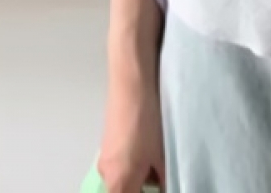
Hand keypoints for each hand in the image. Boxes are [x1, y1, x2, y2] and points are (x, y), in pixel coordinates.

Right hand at [98, 54, 165, 192]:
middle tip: (161, 177)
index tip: (159, 186)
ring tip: (158, 161)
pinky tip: (148, 149)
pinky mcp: (106, 145)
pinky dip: (132, 164)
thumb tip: (166, 187)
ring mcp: (104, 159)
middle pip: (124, 191)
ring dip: (137, 177)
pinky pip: (118, 165)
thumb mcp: (160, 154)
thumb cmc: (146, 121)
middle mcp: (106, 175)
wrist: (131, 87)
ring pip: (120, 179)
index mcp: (118, 183)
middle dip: (142, 187)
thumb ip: (163, 177)